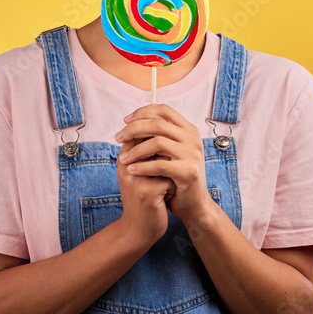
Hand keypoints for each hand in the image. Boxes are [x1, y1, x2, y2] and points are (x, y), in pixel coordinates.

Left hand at [114, 104, 214, 223]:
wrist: (194, 204)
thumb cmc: (177, 177)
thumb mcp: (170, 152)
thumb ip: (158, 136)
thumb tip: (131, 122)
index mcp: (188, 130)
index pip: (163, 110)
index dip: (142, 112)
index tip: (125, 121)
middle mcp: (193, 138)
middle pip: (158, 124)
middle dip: (134, 129)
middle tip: (119, 138)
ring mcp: (192, 154)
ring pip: (157, 142)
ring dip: (136, 150)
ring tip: (123, 159)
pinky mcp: (189, 171)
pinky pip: (160, 165)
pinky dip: (142, 167)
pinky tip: (131, 170)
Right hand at [115, 136, 172, 247]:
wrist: (137, 230)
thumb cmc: (143, 198)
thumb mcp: (138, 172)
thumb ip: (145, 152)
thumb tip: (165, 129)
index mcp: (123, 158)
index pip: (145, 136)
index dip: (160, 149)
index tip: (159, 167)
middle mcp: (126, 165)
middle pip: (157, 147)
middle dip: (166, 163)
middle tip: (161, 179)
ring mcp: (136, 179)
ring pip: (167, 163)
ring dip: (170, 175)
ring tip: (162, 188)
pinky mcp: (148, 192)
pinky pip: (171, 180)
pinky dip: (172, 189)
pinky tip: (164, 199)